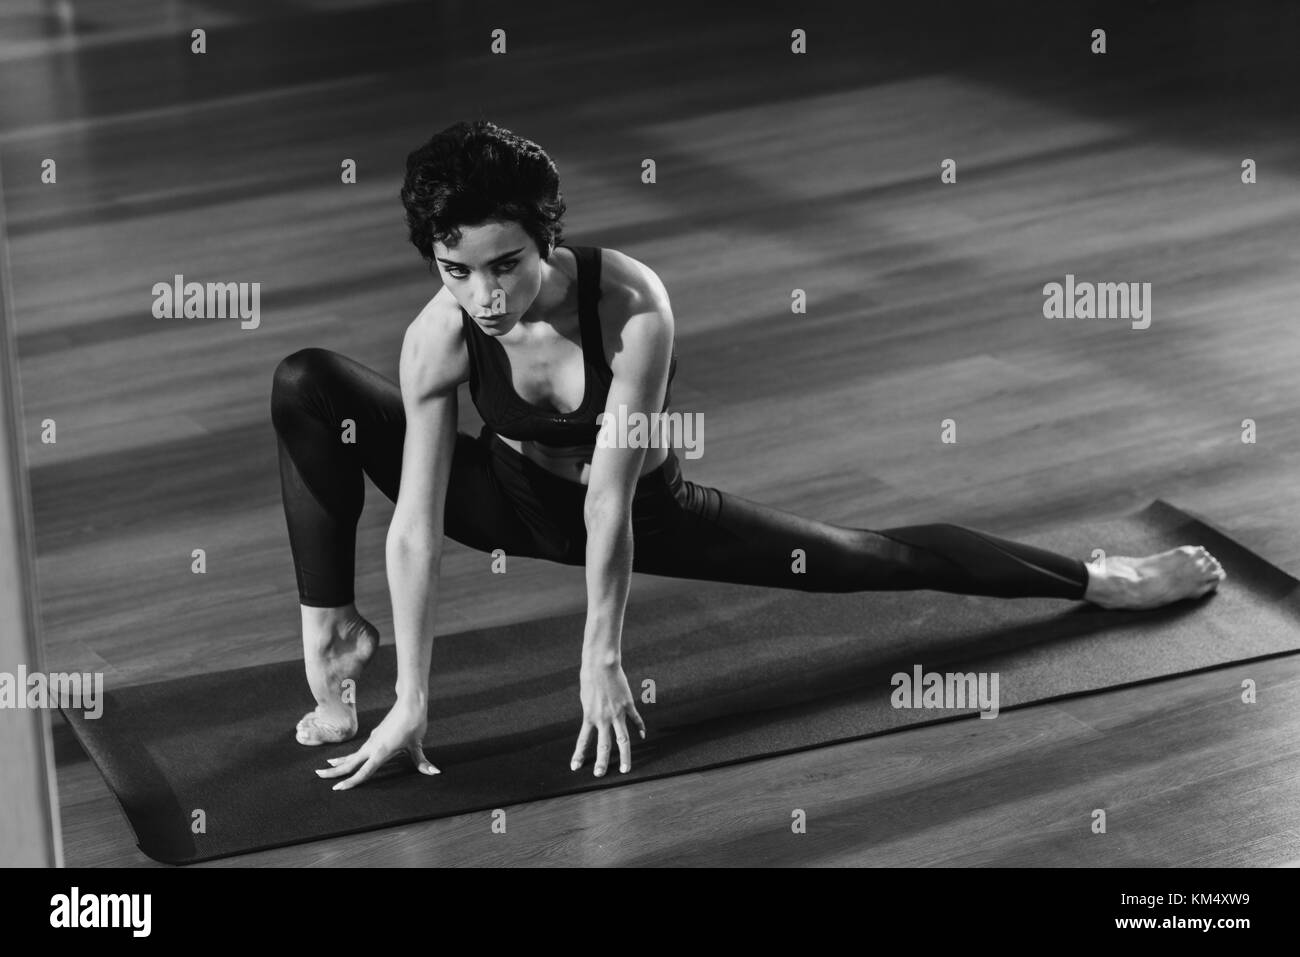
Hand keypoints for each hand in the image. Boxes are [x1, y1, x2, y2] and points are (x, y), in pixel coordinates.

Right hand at [316, 696, 439, 790]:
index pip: (363, 772)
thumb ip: (422, 761)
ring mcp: (372, 740)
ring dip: (340, 762)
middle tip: (318, 776)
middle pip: (349, 762)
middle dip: (334, 771)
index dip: (351, 782)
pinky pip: (360, 749)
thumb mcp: (417, 744)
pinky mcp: (375, 735)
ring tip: (327, 767)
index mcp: (381, 752)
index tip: (337, 789)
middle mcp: (373, 746)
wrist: (410, 703)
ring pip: (353, 755)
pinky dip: (351, 755)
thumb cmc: (414, 724)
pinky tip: (350, 757)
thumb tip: (435, 772)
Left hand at [570, 661, 645, 776]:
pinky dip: (640, 728)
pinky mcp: (628, 705)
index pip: (583, 741)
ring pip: (623, 739)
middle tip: (600, 775)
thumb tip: (595, 721)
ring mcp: (617, 713)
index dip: (579, 755)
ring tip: (625, 769)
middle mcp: (603, 718)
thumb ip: (591, 712)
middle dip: (602, 762)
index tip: (575, 767)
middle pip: (604, 745)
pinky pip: (635, 720)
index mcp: (589, 716)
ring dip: (624, 756)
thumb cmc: (590, 678)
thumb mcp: (585, 698)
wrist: (602, 664)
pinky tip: (642, 737)